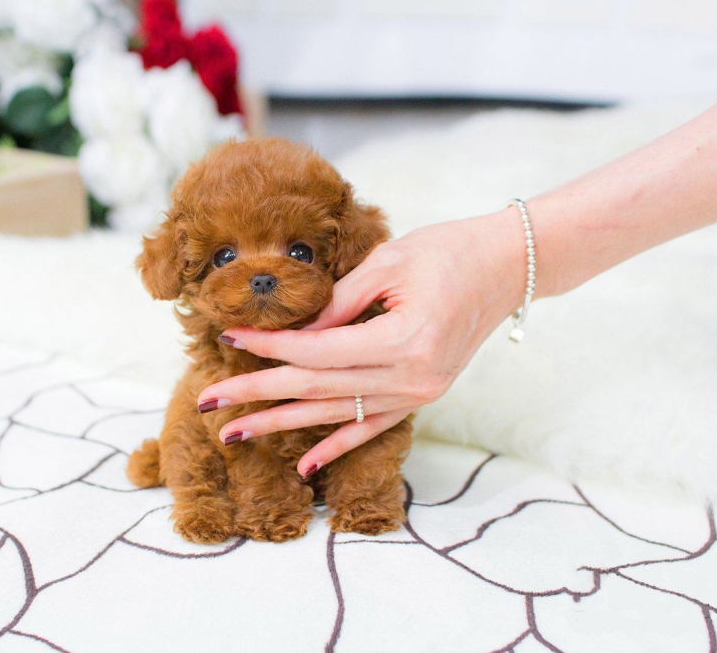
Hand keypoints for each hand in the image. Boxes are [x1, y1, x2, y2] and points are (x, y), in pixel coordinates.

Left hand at [197, 209, 527, 477]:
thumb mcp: (387, 264)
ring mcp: (419, 393)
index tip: (229, 339)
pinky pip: (372, 427)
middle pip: (318, 389)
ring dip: (284, 425)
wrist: (507, 267)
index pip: (317, 351)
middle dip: (258, 395)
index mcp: (404, 340)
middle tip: (208, 402)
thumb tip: (290, 334)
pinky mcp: (421, 396)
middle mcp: (412, 377)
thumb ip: (336, 305)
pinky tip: (305, 465)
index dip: (270, 348)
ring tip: (235, 432)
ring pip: (337, 414)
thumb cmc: (447, 251)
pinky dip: (337, 446)